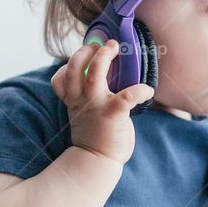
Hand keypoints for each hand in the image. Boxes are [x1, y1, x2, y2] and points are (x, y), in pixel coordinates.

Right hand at [51, 40, 153, 166]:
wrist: (98, 161)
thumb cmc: (95, 136)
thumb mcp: (83, 114)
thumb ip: (86, 97)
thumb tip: (100, 79)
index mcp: (74, 100)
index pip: (60, 78)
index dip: (67, 65)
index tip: (81, 57)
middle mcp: (81, 100)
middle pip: (75, 68)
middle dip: (85, 51)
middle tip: (101, 44)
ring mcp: (96, 106)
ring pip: (93, 74)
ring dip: (103, 57)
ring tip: (113, 48)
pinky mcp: (113, 115)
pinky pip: (127, 97)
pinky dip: (139, 90)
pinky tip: (147, 90)